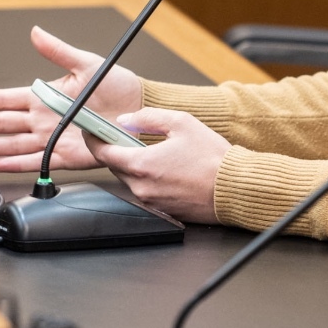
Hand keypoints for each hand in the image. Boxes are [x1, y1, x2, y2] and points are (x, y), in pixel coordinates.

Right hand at [0, 26, 143, 172]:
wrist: (137, 111)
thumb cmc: (117, 85)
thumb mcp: (86, 64)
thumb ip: (57, 51)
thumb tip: (36, 32)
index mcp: (46, 95)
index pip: (8, 98)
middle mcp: (44, 118)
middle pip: (6, 123)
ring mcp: (52, 138)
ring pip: (15, 144)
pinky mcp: (64, 156)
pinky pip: (35, 161)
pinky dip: (17, 164)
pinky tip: (0, 165)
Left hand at [87, 107, 229, 223]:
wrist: (235, 188)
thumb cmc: (214, 158)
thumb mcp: (181, 123)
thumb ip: (148, 118)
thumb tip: (127, 120)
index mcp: (142, 164)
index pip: (103, 153)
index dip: (94, 140)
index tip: (91, 131)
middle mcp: (143, 187)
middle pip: (115, 166)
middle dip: (116, 150)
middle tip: (124, 136)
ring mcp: (152, 201)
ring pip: (130, 179)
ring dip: (133, 164)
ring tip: (152, 151)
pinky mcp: (164, 210)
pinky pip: (146, 191)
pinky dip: (148, 178)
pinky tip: (165, 168)